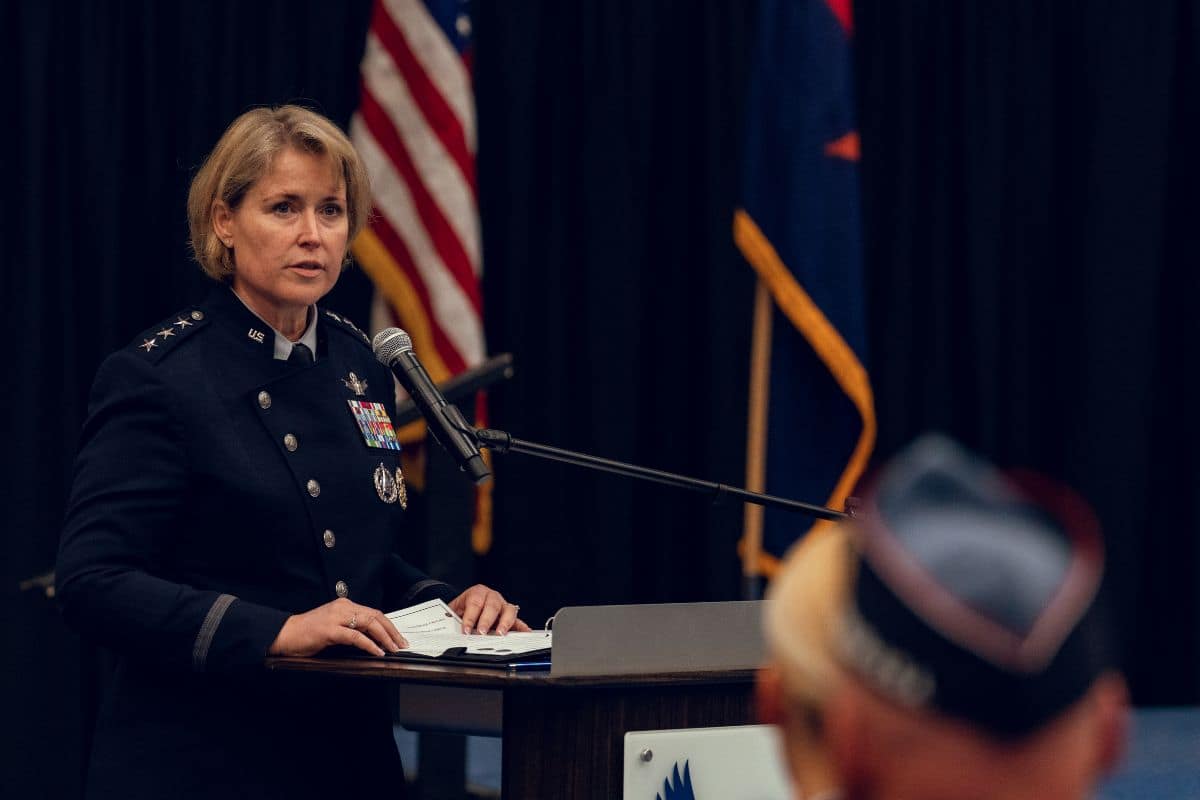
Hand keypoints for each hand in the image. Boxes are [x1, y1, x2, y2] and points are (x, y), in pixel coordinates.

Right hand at [268, 597, 406, 657]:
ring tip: (393, 648)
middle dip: (392, 631)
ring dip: (385, 638)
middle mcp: (343, 608)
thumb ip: (351, 628)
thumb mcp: (334, 626)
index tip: (398, 637)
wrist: (285, 634)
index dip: (389, 625)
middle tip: (402, 644)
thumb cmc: (308, 633)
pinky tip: (377, 652)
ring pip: (369, 624)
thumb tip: (373, 639)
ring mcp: (336, 618)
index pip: (373, 612)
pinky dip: (370, 645)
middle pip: (376, 616)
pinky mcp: (330, 630)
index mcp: (345, 605)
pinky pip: (356, 637)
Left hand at [448, 584, 531, 634]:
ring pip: (508, 610)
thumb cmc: (462, 608)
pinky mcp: (510, 616)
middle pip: (492, 606)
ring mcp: (503, 606)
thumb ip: (452, 618)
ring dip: (504, 623)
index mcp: (477, 592)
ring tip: (500, 634)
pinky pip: (518, 620)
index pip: (475, 603)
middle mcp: (492, 597)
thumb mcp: (454, 610)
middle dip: (487, 620)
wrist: (467, 605)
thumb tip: (447, 629)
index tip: (466, 629)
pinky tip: (524, 633)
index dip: (470, 617)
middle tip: (482, 632)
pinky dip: (522, 627)